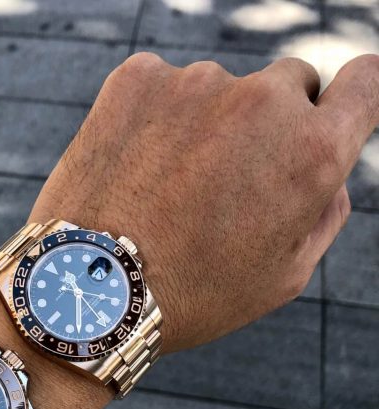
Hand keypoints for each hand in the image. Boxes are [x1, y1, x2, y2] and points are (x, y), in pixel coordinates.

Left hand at [30, 53, 378, 350]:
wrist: (91, 288)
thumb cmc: (191, 293)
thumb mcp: (283, 275)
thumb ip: (324, 210)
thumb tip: (329, 163)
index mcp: (311, 153)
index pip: (365, 84)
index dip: (354, 96)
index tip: (334, 107)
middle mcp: (262, 103)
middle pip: (288, 85)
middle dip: (271, 123)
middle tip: (227, 177)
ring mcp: (196, 84)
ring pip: (220, 90)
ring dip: (206, 124)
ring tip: (167, 187)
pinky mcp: (138, 79)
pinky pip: (164, 88)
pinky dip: (156, 118)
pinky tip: (136, 167)